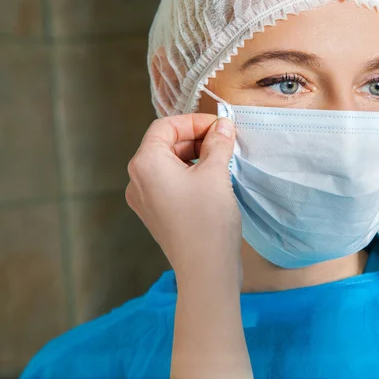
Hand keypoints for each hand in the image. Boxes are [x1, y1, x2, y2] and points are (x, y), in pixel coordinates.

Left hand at [125, 114, 240, 285]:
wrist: (206, 270)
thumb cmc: (208, 221)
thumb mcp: (216, 174)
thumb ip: (218, 143)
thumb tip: (223, 125)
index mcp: (145, 164)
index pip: (166, 126)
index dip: (194, 122)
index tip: (221, 127)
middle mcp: (138, 180)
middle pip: (166, 144)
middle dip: (197, 139)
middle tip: (226, 142)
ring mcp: (145, 199)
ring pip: (170, 164)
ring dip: (196, 157)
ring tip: (223, 161)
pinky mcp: (156, 214)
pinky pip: (171, 183)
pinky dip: (191, 175)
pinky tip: (213, 181)